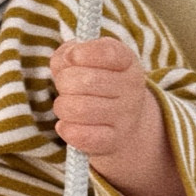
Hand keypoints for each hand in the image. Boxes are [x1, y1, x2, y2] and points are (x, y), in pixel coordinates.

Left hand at [49, 36, 185, 195]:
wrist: (134, 134)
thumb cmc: (101, 92)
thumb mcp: (91, 67)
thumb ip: (70, 56)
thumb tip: (61, 56)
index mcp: (126, 63)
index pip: (107, 50)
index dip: (82, 53)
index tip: (71, 58)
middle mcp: (130, 90)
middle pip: (80, 80)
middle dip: (63, 84)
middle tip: (66, 88)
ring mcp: (124, 119)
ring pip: (75, 107)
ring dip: (62, 108)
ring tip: (68, 110)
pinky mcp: (113, 145)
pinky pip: (80, 137)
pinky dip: (69, 132)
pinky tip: (70, 129)